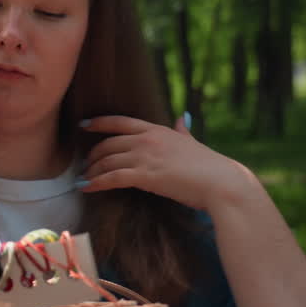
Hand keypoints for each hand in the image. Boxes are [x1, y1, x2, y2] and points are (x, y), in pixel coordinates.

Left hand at [78, 115, 258, 212]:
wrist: (221, 182)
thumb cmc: (210, 166)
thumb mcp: (192, 142)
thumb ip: (183, 131)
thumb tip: (182, 118)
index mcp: (157, 130)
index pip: (121, 121)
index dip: (99, 123)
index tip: (84, 125)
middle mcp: (147, 140)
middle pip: (109, 144)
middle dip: (93, 155)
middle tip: (84, 165)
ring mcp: (145, 156)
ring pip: (107, 161)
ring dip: (92, 171)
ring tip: (84, 179)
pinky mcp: (145, 175)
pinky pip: (112, 177)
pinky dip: (96, 183)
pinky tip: (86, 188)